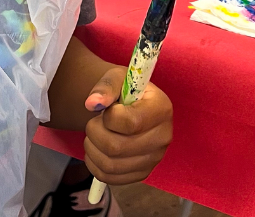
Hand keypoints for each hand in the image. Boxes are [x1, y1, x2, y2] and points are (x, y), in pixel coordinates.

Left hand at [81, 66, 172, 185]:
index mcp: (161, 109)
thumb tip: (92, 103)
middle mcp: (163, 137)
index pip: (131, 123)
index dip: (110, 117)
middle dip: (95, 132)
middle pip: (117, 147)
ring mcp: (154, 159)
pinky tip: (96, 148)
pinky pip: (109, 177)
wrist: (130, 107)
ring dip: (91, 148)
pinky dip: (94, 164)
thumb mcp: (117, 78)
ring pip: (110, 165)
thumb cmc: (125, 91)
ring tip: (94, 134)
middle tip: (95, 122)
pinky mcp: (142, 173)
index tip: (109, 108)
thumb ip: (105, 86)